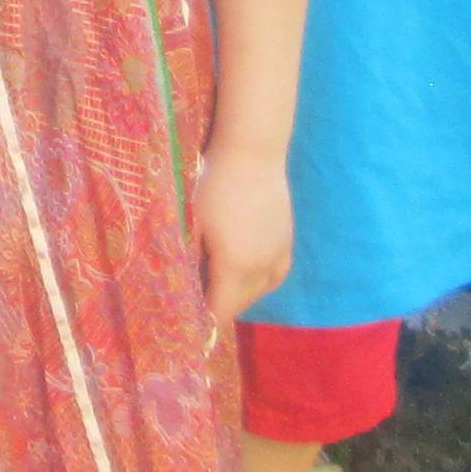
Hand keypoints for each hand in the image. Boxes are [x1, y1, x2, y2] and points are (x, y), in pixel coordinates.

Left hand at [191, 140, 294, 327]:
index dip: (201, 319)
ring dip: (238, 293)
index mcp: (236, 267)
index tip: (183, 316)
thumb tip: (183, 290)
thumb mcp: (192, 225)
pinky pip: (273, 276)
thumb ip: (190, 262)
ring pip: (258, 292)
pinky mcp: (288, 242)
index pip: (220, 312)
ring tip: (215, 277)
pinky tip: (243, 268)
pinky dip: (257, 280)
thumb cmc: (213, 185)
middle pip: (239, 306)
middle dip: (217, 305)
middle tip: (193, 293)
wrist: (252, 152)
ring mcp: (280, 255)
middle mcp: (263, 268)